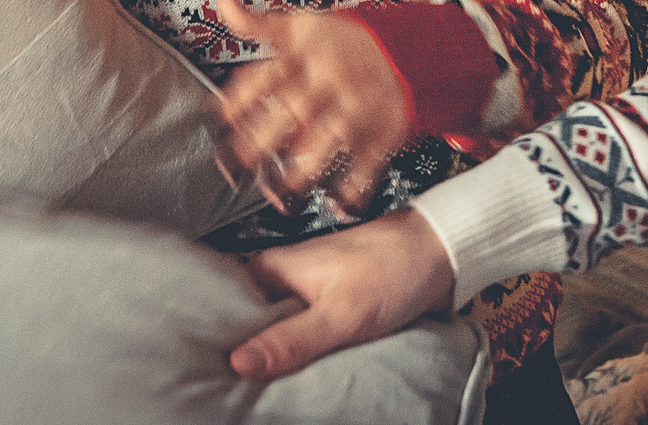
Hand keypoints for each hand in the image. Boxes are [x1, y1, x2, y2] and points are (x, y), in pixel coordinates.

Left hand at [213, 0, 411, 213]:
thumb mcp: (300, 25)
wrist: (408, 49)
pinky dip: (351, 190)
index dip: (234, 100)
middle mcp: (328, 84)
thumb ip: (256, 21)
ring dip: (299, 174)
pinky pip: (365, 166)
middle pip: (289, 114)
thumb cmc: (344, 43)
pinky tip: (334, 203)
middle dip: (258, 144)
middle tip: (234, 168)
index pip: (262, 77)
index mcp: (304, 57)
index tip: (216, 120)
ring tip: (277, 194)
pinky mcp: (379, 135)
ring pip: (325, 145)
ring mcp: (355, 112)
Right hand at [227, 209, 456, 379]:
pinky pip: (303, 336)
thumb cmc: (393, 270)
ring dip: (276, 359)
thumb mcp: (341, 313)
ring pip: (278, 334)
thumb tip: (239, 363)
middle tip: (233, 390)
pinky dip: (301, 355)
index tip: (206, 372)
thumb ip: (292, 339)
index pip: (224, 306)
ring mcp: (304, 292)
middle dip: (247, 356)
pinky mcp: (327, 307)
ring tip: (263, 391)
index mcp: (272, 267)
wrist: (441, 255)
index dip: (214, 340)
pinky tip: (297, 378)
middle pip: (250, 325)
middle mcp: (282, 277)